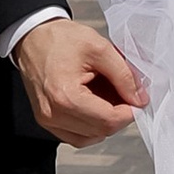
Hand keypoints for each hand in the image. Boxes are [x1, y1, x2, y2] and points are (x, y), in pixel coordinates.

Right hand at [13, 18, 145, 144]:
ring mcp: (47, 120)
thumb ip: (124, 75)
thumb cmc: (59, 39)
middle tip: (125, 93)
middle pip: (101, 131)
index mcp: (65, 96)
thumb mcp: (100, 48)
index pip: (108, 121)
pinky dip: (92, 125)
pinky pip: (77, 136)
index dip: (130, 112)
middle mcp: (53, 114)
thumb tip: (140, 98)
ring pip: (91, 136)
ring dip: (106, 120)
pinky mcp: (46, 120)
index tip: (137, 99)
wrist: (33, 36)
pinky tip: (95, 105)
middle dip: (119, 115)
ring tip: (107, 95)